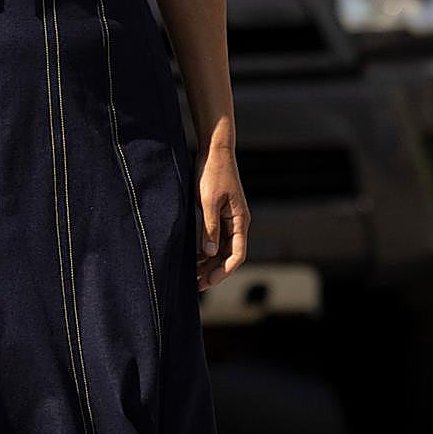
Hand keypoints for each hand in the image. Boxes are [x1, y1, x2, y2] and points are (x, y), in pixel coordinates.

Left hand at [194, 142, 248, 290]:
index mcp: (240, 220)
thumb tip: (210, 253)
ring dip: (210, 261)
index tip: (207, 282)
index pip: (237, 255)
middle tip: (196, 284)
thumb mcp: (208, 200)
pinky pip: (217, 236)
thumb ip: (209, 227)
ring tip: (193, 274)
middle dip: (214, 270)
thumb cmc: (212, 172)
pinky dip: (207, 248)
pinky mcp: (220, 211)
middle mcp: (238, 222)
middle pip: (229, 254)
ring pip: (222, 247)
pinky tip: (194, 255)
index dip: (223, 271)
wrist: (214, 149)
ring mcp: (229, 217)